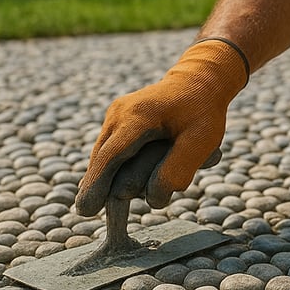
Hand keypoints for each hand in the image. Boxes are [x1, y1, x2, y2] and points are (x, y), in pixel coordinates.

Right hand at [75, 38, 248, 214]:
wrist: (200, 79)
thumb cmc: (203, 111)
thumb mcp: (201, 141)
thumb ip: (177, 170)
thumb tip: (153, 199)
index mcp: (139, 116)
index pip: (111, 156)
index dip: (98, 184)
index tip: (86, 209)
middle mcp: (120, 112)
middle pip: (101, 157)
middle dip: (97, 184)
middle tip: (88, 211)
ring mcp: (116, 114)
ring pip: (103, 154)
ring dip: (108, 174)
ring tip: (102, 197)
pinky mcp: (117, 119)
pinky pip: (110, 148)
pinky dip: (113, 165)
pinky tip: (110, 182)